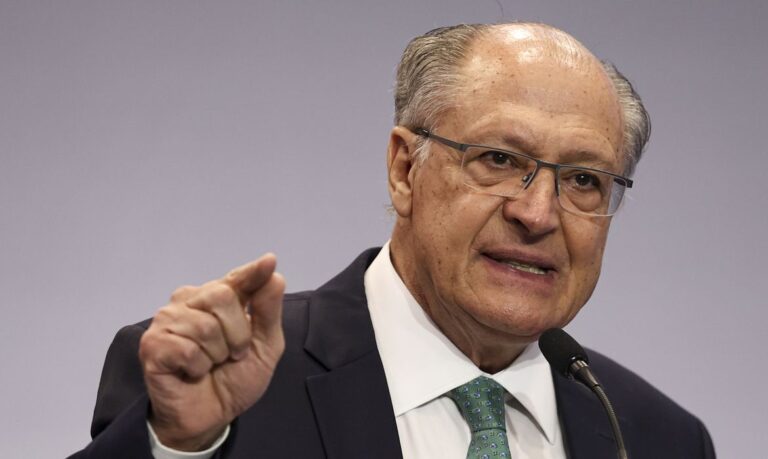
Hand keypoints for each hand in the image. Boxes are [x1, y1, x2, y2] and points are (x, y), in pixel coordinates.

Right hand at [139, 253, 285, 450]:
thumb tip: (274, 276)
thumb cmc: (235, 379)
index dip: (253, 272)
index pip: (237, 278)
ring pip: (205, 326)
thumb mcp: (264, 347)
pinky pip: (186, 348)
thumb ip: (268, 312)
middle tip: (231, 355)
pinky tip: (191, 372)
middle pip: (222, 296)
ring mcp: (167, 320)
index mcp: (218, 298)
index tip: (268, 262)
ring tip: (210, 365)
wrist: (211, 417)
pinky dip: (197, 367)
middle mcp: (189, 301)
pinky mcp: (152, 344)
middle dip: (238, 334)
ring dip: (217, 355)